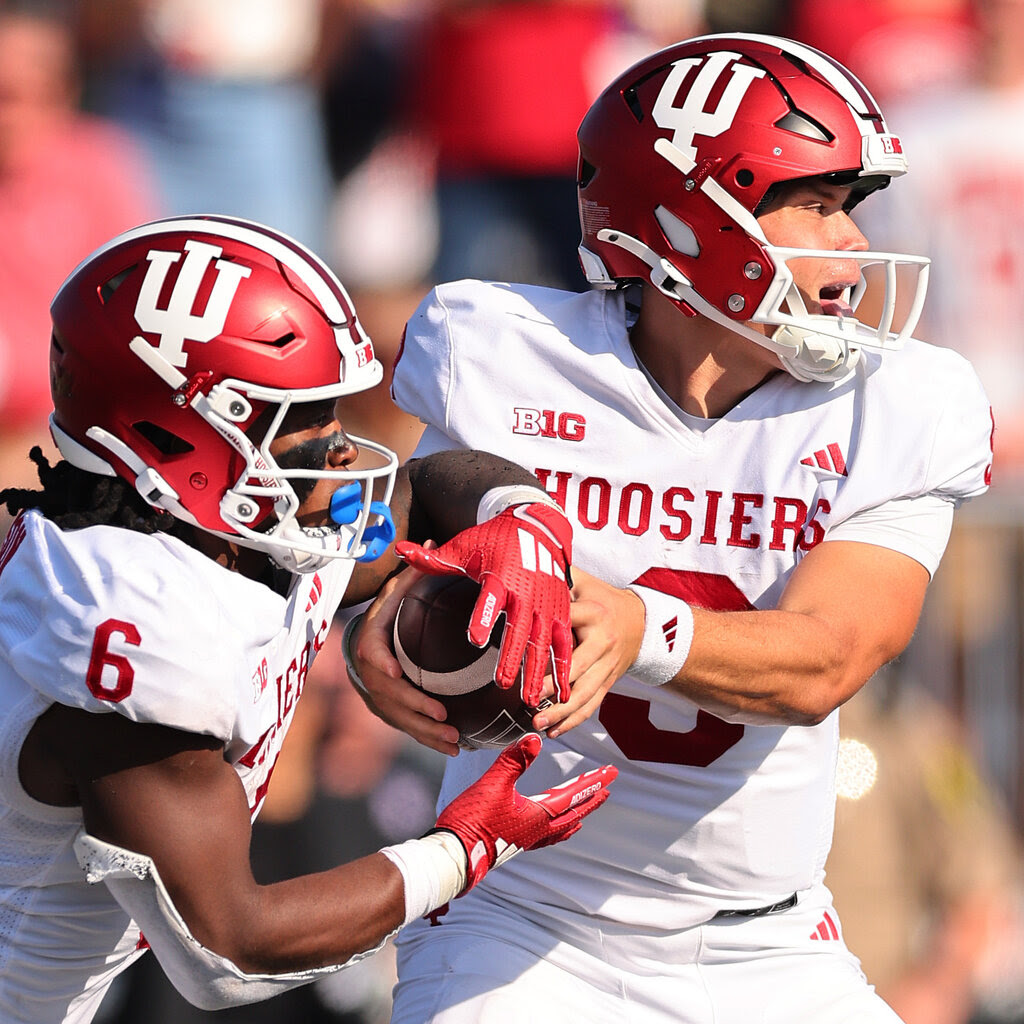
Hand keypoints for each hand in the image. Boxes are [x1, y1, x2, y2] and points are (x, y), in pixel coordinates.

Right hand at [344, 567, 461, 756]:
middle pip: (387, 695)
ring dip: (426, 732)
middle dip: (414, 708)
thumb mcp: (399, 589)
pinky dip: (429, 738)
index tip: (394, 672)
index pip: (370, 653)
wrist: (369, 638)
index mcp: (371, 640)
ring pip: (399, 718)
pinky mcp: (389, 710)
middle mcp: (370, 673)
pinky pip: (408, 728)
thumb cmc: (391, 611)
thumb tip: (432, 542)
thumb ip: (414, 571)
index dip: (379, 663)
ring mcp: (377, 695)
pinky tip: (455, 747)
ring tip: (454, 739)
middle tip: (443, 717)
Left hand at [396, 503, 573, 706]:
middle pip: (519, 629)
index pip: (490, 599)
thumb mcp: (465, 547)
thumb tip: (400, 551)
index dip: (483, 617)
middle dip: (511, 656)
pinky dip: (564, 667)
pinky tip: (563, 692)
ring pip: (542, 642)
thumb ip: (434, 559)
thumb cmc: (495, 541)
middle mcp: (526, 593)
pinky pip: (563, 643)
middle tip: (502, 682)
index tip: (474, 639)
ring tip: (531, 699)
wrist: (539, 530)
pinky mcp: (561, 612)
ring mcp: (546, 605)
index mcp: (499, 578)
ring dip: (538, 670)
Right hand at [433, 733, 616, 892]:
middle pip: (574, 811)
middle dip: (592, 797)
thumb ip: (514, 760)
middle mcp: (538, 830)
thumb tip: (535, 739)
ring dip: (577, 813)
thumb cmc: (472, 821)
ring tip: (587, 809)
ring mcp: (527, 839)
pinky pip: (547, 836)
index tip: (611, 774)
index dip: (593, 782)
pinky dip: (558, 829)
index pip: (574, 795)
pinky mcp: (514, 843)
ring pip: (562, 826)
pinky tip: (551, 827)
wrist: (454, 856)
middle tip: (608, 786)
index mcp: (538, 816)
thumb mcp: (493, 784)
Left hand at [532, 568, 644, 738]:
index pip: (566, 625)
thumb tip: (524, 567)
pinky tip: (554, 731)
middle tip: (527, 697)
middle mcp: (603, 642)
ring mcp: (608, 666)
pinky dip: (573, 720)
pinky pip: (592, 704)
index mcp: (594, 613)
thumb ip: (558, 577)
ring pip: (585, 693)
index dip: (544, 636)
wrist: (643, 622)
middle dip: (553, 684)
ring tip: (537, 721)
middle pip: (577, 667)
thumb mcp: (584, 582)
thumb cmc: (602, 598)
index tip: (520, 646)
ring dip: (561, 711)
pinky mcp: (609, 682)